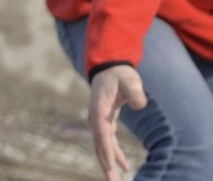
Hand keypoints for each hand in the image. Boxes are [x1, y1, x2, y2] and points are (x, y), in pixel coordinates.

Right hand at [88, 65, 147, 180]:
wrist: (110, 68)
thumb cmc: (120, 74)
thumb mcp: (129, 79)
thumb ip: (134, 91)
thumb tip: (139, 105)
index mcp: (99, 108)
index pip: (102, 133)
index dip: (107, 151)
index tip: (112, 167)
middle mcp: (96, 118)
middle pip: (99, 145)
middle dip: (106, 165)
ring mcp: (99, 121)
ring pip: (102, 147)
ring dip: (109, 164)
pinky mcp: (105, 122)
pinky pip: (108, 143)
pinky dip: (114, 155)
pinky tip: (125, 166)